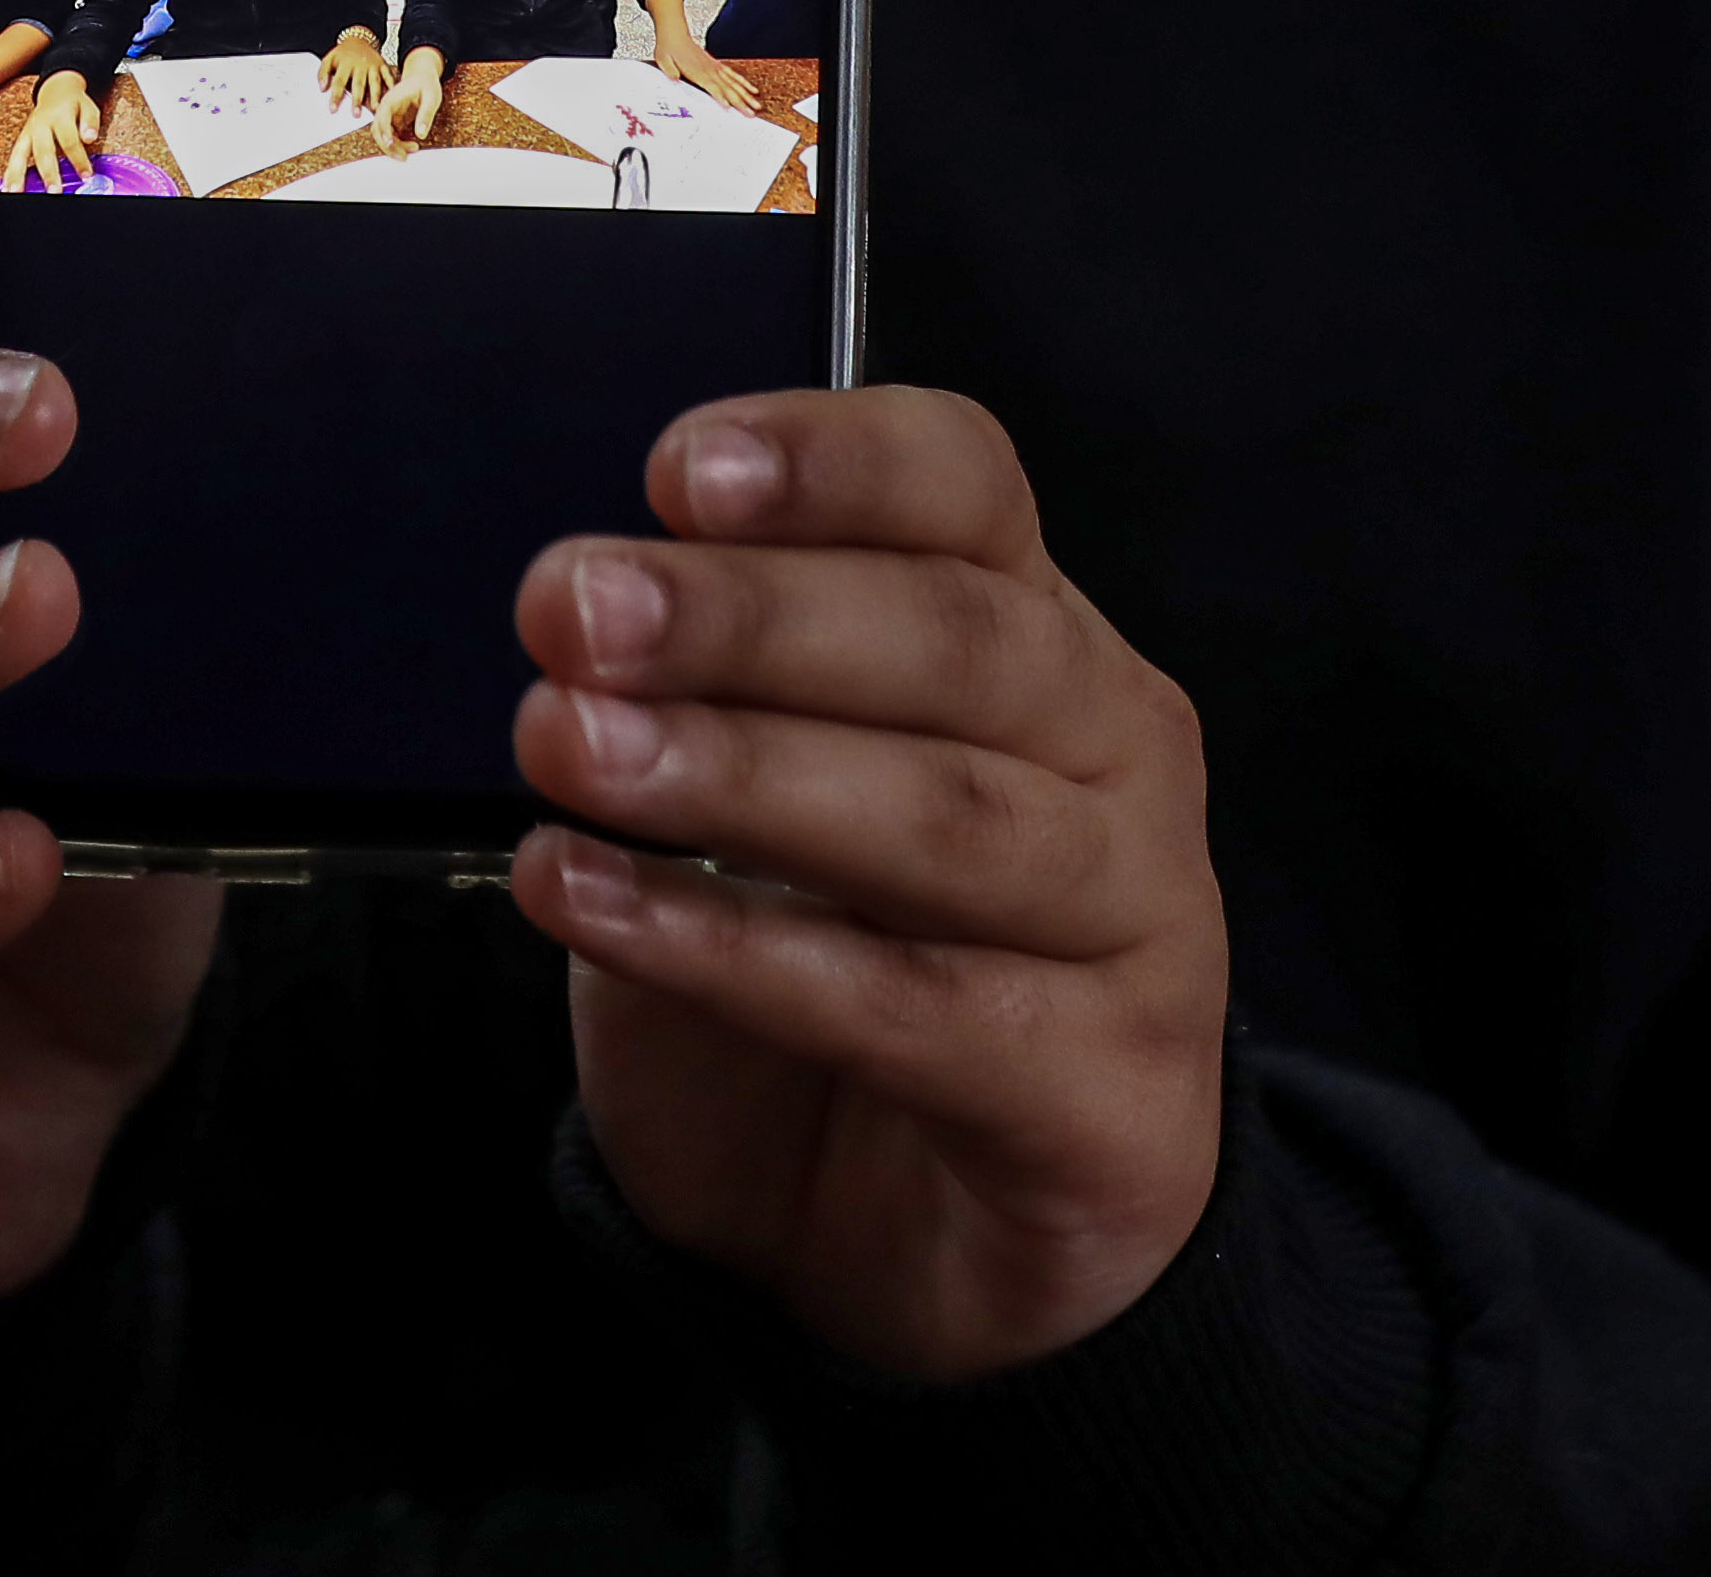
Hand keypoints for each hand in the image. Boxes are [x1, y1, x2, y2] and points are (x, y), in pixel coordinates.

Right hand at [0, 69, 102, 193]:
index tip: (86, 175)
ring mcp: (29, 132)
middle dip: (48, 172)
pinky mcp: (22, 139)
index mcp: (60, 116)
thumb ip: (90, 122)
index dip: (78, 159)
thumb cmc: (74, 104)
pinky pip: (13, 157)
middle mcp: (41, 125)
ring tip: (17, 192)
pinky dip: (10, 173)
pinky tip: (10, 188)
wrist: (56, 90)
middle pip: (43, 150)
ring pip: (21, 154)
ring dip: (19, 175)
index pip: (70, 140)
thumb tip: (90, 137)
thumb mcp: (88, 106)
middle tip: (54, 190)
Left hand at [321, 25, 391, 108]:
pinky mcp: (382, 65)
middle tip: (356, 114)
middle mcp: (360, 65)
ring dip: (375, 96)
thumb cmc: (342, 53)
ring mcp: (373, 65)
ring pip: (374, 82)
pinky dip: (391, 86)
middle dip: (357, 100)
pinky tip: (391, 97)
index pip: (339, 82)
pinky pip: (388, 77)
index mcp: (345, 64)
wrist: (358, 39)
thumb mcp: (329, 58)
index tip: (333, 110)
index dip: (336, 96)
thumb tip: (322, 88)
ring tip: (375, 108)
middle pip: (358, 84)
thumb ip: (323, 73)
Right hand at [385, 52, 450, 148]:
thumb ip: (426, 114)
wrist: (422, 76)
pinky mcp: (394, 121)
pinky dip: (398, 143)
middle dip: (388, 145)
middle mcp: (386, 108)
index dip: (384, 131)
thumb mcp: (431, 97)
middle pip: (378, 130)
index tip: (391, 143)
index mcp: (391, 99)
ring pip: (383, 135)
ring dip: (393, 147)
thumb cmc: (426, 83)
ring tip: (413, 149)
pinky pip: (391, 136)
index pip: (381, 117)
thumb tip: (421, 134)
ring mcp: (389, 115)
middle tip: (404, 156)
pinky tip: (412, 145)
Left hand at [509, 393, 1224, 1380]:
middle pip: (958, 639)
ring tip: (568, 750)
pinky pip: (920, 1010)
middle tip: (573, 608)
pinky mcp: (1116, 1095)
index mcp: (1033, 632)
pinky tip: (598, 905)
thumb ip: (679, 704)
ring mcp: (1142, 921)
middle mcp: (1115, 747)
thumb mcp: (737, 809)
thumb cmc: (828, 978)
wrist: (912, 1251)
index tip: (676, 468)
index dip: (832, 460)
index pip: (965, 489)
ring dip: (742, 772)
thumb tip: (568, 608)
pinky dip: (741, 952)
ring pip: (951, 818)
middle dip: (749, 615)